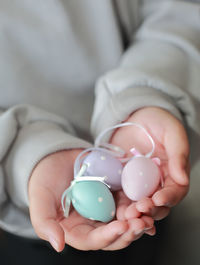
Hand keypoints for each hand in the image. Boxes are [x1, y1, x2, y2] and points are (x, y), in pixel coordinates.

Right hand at [29, 149, 153, 251]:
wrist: (56, 157)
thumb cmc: (44, 179)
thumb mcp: (40, 200)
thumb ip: (45, 224)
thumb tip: (58, 246)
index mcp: (76, 229)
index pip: (93, 240)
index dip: (108, 237)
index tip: (121, 227)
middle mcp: (93, 222)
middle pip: (114, 235)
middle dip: (130, 232)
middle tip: (142, 223)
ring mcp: (105, 207)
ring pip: (126, 220)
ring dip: (139, 218)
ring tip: (149, 212)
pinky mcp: (114, 193)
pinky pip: (129, 200)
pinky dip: (139, 202)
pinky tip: (148, 198)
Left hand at [110, 107, 189, 222]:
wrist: (134, 116)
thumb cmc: (157, 121)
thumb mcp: (172, 133)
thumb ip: (178, 154)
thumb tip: (183, 178)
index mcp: (173, 173)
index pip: (175, 191)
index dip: (169, 197)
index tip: (159, 199)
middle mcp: (157, 182)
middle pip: (157, 203)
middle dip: (150, 209)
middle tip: (140, 209)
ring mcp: (139, 184)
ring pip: (139, 204)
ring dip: (134, 212)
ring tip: (126, 215)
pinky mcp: (123, 182)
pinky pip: (122, 196)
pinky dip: (119, 206)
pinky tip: (116, 210)